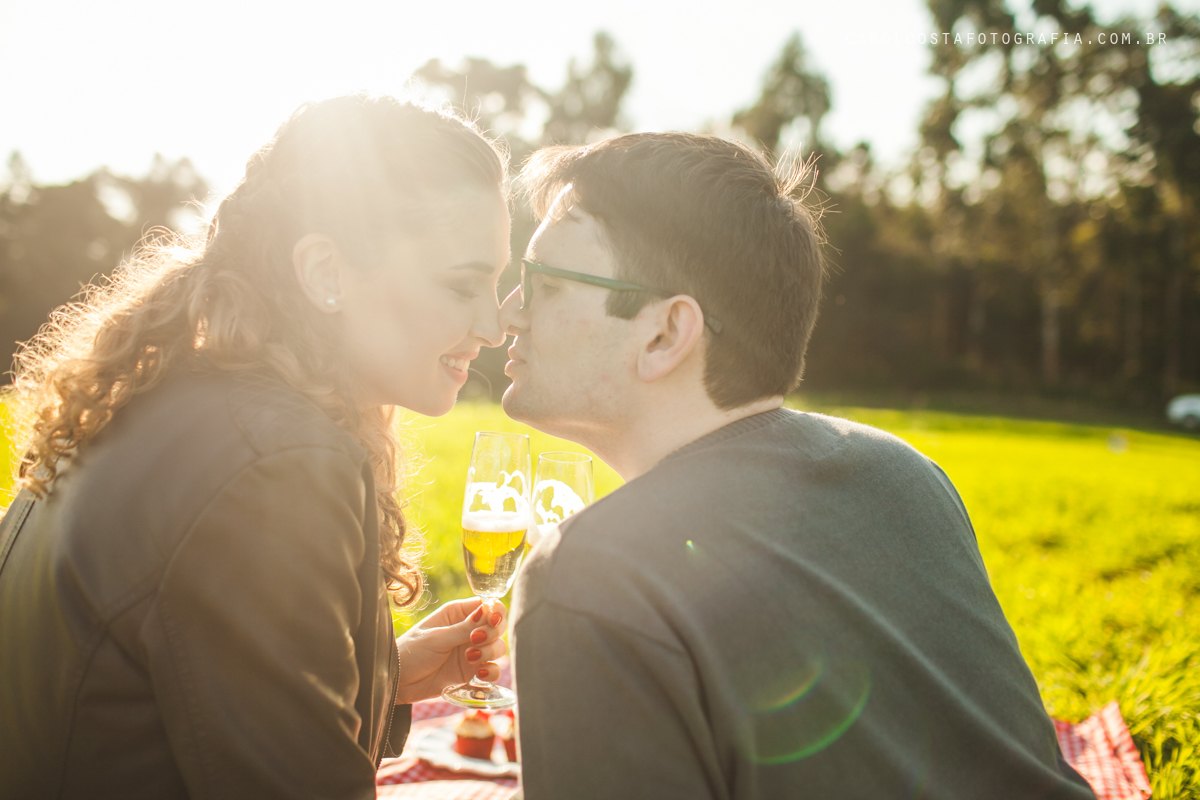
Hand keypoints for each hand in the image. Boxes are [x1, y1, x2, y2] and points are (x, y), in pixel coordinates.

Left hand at [393, 598, 507, 704]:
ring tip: (471, 658)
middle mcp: (468, 630)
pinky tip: (480, 673)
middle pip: (498, 625)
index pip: (487, 605)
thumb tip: (487, 611)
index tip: (492, 620)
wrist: (399, 682)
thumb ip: (463, 628)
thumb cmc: (411, 652)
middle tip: (476, 640)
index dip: (495, 611)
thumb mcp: (436, 638)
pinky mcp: (472, 671)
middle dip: (493, 633)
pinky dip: (492, 671)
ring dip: (491, 652)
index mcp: (458, 614)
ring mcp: (472, 651)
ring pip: (498, 647)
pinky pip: (493, 670)